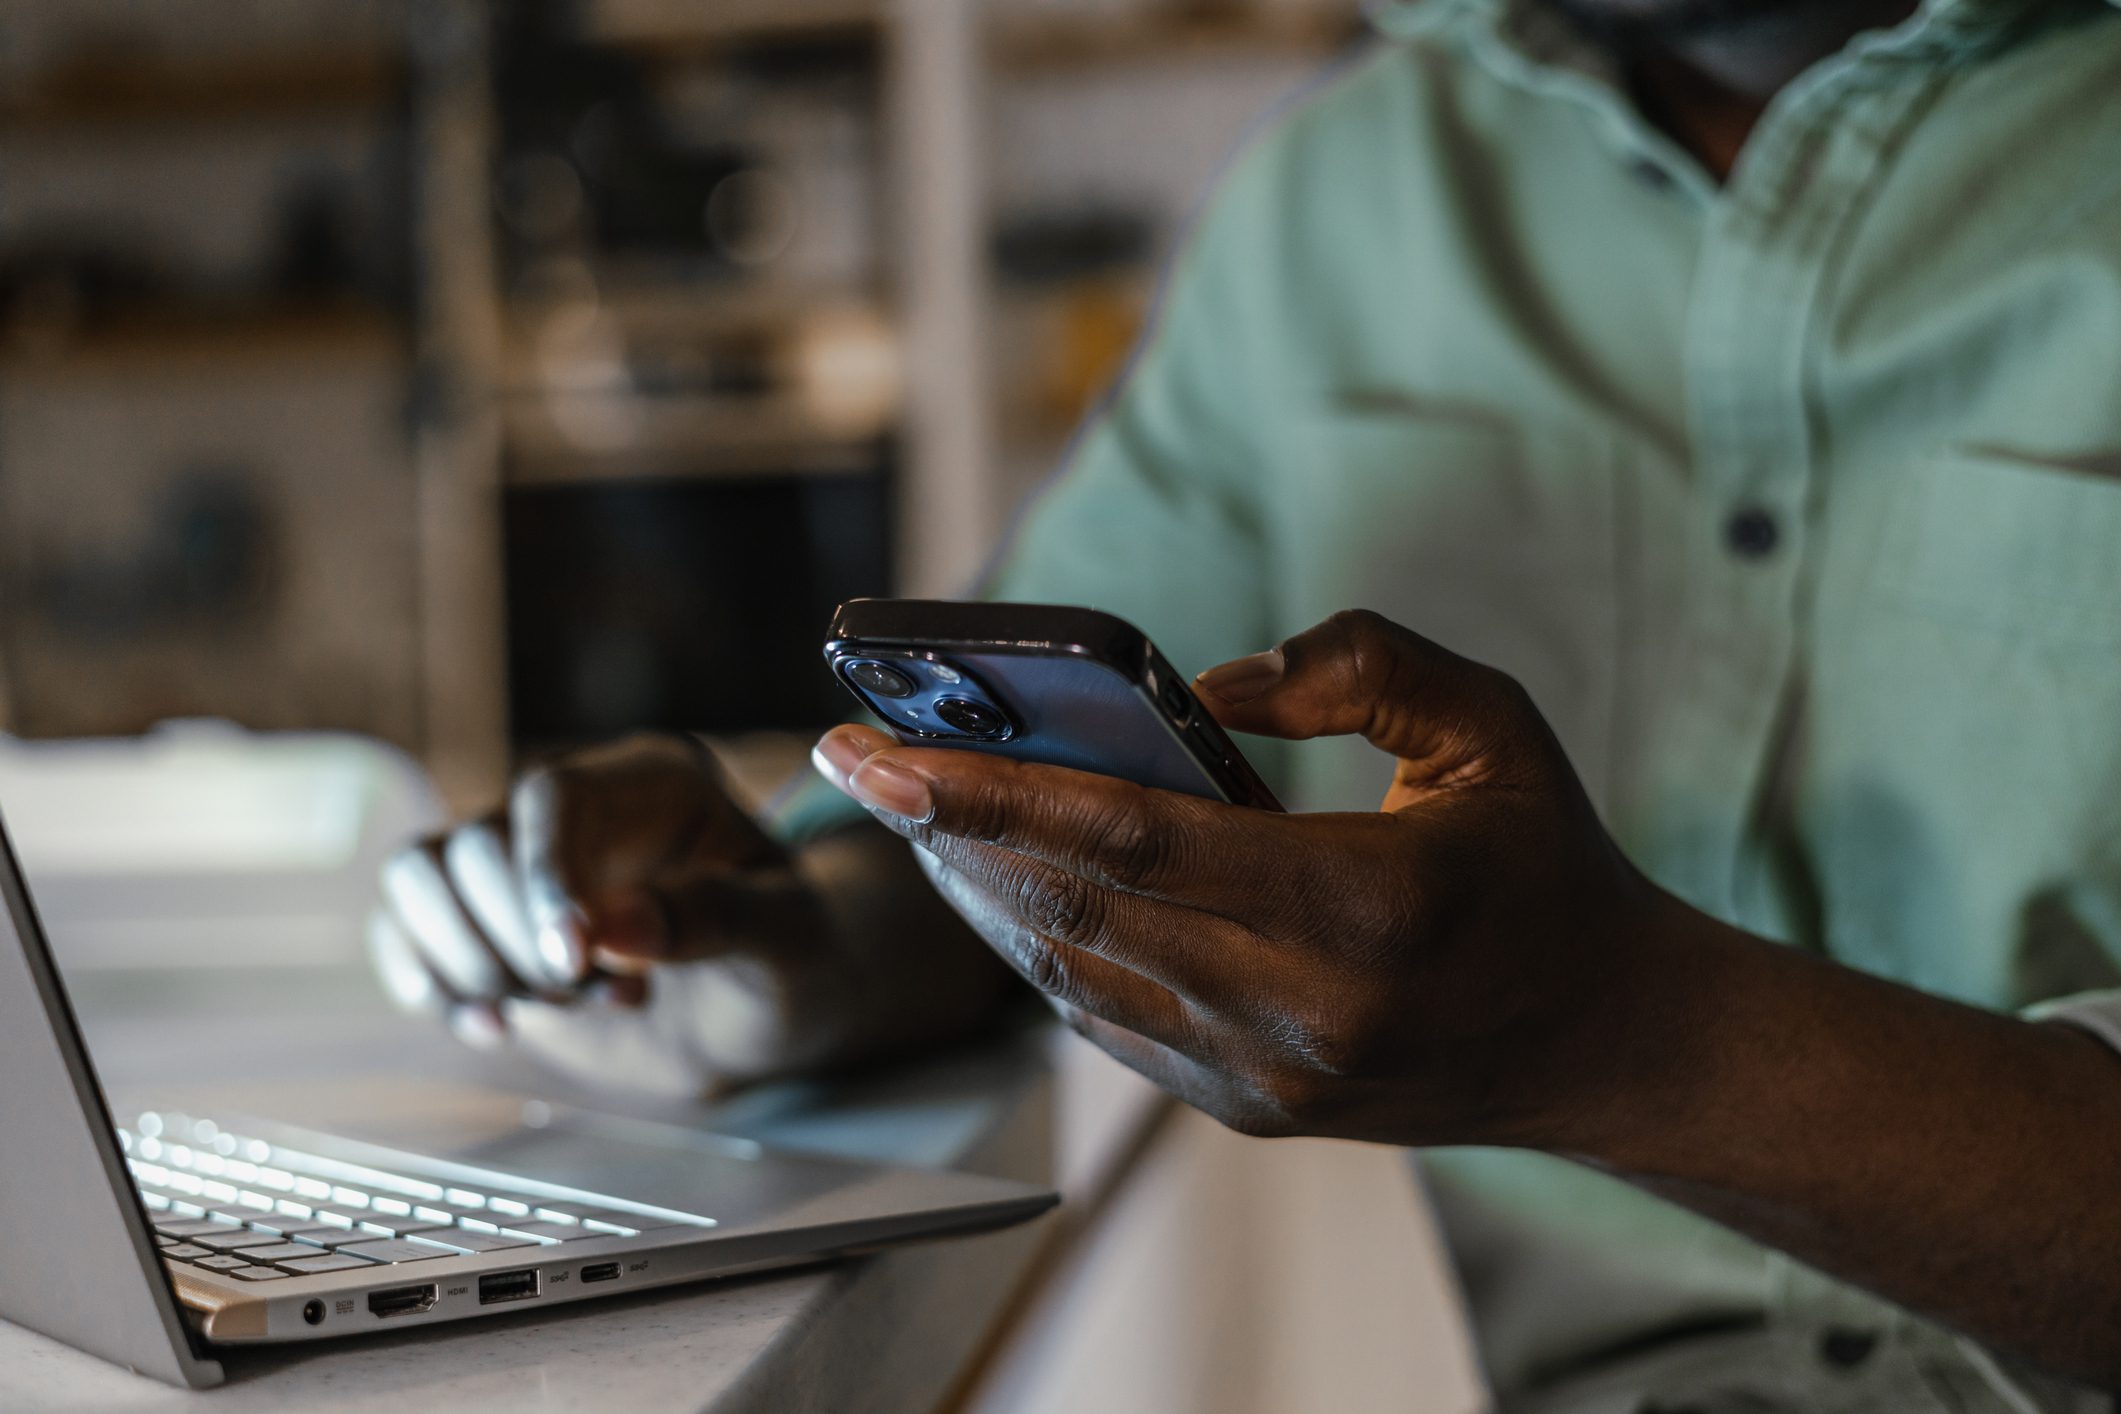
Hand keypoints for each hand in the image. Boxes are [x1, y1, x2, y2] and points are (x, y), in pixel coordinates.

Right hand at [368, 733, 878, 1097]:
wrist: (772, 1005)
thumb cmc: (793, 957)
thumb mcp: (788, 937)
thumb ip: (714, 919)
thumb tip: (613, 924)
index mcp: (654, 783)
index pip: (555, 798)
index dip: (545, 879)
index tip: (570, 963)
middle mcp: (576, 807)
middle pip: (476, 844)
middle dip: (525, 945)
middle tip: (608, 994)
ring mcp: (521, 861)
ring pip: (420, 874)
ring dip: (474, 962)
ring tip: (563, 1005)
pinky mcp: (484, 920)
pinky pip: (404, 924)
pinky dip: (428, 980)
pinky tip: (495, 1028)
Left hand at [812, 610, 1675, 1146]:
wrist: (1604, 1044)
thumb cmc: (1546, 867)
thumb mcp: (1492, 727)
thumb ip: (1359, 665)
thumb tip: (1209, 686)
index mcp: (1362, 907)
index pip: (1133, 840)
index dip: (995, 790)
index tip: (884, 750)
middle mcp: (1300, 1011)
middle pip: (1074, 907)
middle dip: (945, 831)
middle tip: (850, 758)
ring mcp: (1266, 1078)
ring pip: (1071, 970)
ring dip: (976, 887)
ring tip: (904, 809)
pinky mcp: (1248, 1110)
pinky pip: (1108, 1018)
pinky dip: (1038, 946)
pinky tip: (991, 884)